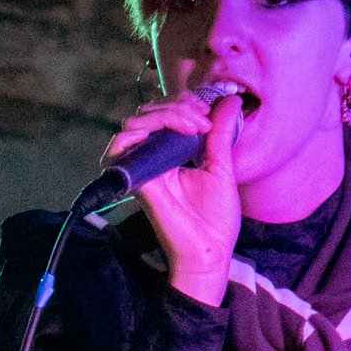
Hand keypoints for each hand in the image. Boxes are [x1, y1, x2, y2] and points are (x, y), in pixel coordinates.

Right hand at [104, 89, 242, 305]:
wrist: (209, 250)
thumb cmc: (215, 218)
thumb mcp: (222, 167)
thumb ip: (221, 133)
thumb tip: (230, 100)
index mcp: (172, 154)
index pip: (166, 113)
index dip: (185, 103)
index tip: (209, 114)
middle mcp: (153, 158)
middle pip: (149, 113)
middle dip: (178, 106)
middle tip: (203, 121)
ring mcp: (143, 169)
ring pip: (135, 124)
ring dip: (165, 115)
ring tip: (193, 127)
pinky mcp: (137, 181)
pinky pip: (120, 149)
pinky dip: (135, 134)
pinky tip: (166, 134)